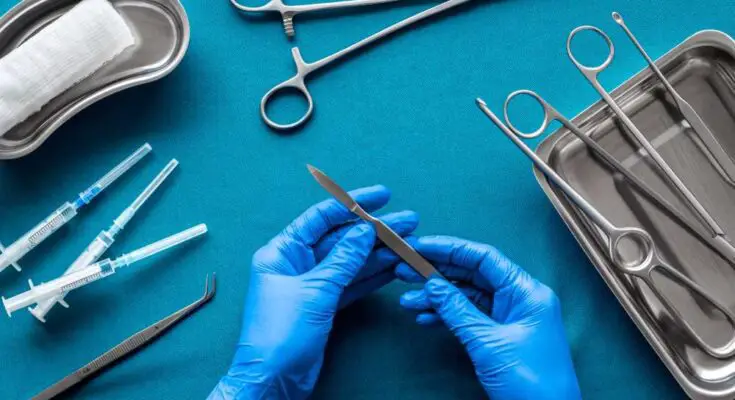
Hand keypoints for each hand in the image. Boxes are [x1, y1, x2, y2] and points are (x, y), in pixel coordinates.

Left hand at [209, 185, 417, 399]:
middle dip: (374, 230)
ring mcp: (310, 285)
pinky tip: (396, 266)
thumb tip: (364, 231)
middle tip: (408, 221)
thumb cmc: (279, 334)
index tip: (382, 196)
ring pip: (350, 262)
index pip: (321, 217)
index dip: (353, 203)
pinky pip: (351, 284)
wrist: (272, 381)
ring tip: (410, 242)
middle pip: (341, 238)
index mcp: (282, 252)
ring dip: (379, 252)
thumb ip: (343, 260)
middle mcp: (295, 264)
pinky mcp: (323, 306)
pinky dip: (372, 276)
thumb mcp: (315, 291)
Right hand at [396, 236, 580, 399]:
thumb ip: (458, 310)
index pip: (484, 257)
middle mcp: (519, 298)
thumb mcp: (488, 343)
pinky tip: (424, 318)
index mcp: (526, 291)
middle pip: (473, 274)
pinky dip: (447, 316)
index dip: (449, 249)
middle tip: (404, 270)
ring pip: (467, 296)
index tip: (419, 247)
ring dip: (437, 297)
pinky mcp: (501, 335)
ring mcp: (510, 317)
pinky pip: (470, 316)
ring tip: (407, 301)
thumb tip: (432, 284)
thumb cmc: (531, 381)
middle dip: (437, 272)